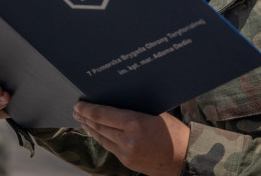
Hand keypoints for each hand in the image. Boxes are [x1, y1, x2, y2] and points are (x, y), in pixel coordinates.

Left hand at [73, 101, 188, 175]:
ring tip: (81, 120)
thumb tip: (118, 98)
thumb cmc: (174, 132)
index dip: (88, 109)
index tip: (79, 103)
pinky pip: (109, 147)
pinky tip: (96, 132)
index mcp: (135, 123)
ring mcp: (126, 153)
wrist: (184, 158)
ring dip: (89, 128)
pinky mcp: (126, 162)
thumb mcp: (156, 112)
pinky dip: (100, 137)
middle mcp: (127, 140)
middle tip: (76, 109)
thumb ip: (136, 107)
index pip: (103, 114)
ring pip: (101, 138)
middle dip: (85, 117)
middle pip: (99, 126)